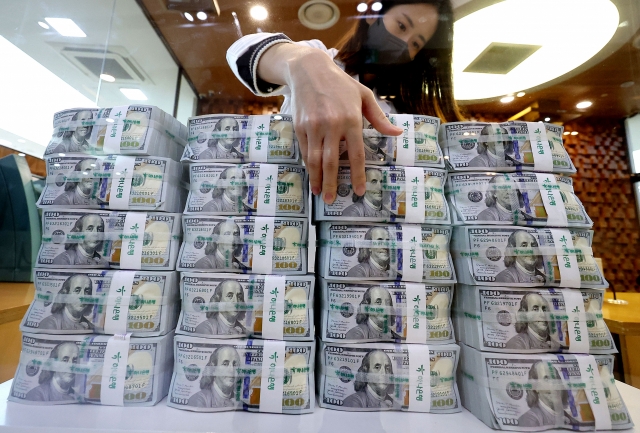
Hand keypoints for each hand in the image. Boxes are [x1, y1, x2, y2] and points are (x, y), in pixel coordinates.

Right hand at [286, 50, 401, 203]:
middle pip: (332, 162)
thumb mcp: (364, 96)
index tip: (359, 191)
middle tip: (331, 200)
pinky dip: (309, 165)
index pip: (356, 154)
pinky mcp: (300, 126)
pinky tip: (312, 175)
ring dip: (317, 179)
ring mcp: (314, 126)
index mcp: (351, 120)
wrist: (309, 69)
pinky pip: (305, 151)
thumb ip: (379, 118)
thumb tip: (397, 133)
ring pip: (315, 159)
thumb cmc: (340, 83)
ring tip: (318, 193)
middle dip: (331, 183)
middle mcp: (332, 125)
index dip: (357, 175)